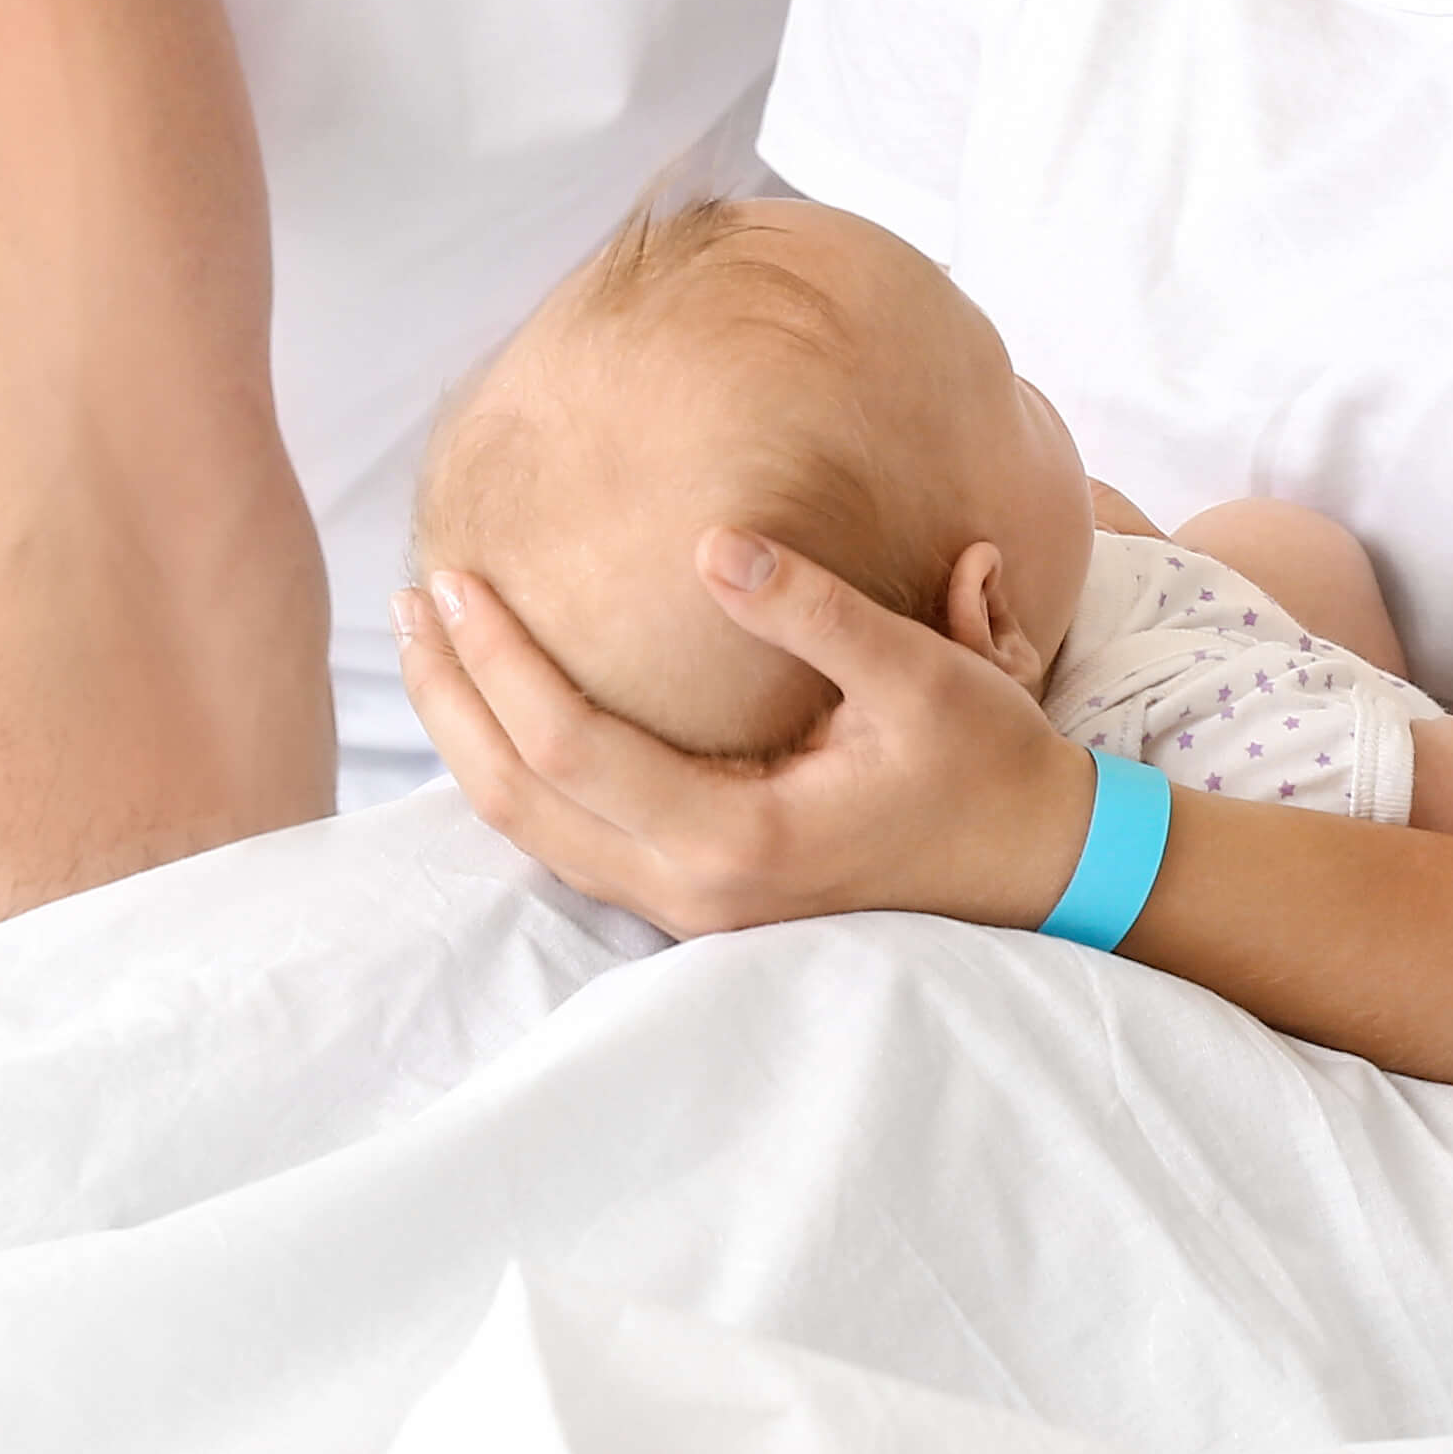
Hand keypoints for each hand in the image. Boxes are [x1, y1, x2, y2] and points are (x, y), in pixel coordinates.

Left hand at [395, 530, 1100, 938]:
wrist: (1043, 871)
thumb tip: (710, 544)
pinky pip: (572, 841)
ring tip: (432, 647)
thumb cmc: (987, 767)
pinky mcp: (699, 898)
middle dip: (451, 701)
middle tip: (409, 602)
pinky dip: (518, 772)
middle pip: (518, 801)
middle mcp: (693, 891)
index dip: (499, 661)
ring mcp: (690, 909)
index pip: (569, 747)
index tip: (454, 578)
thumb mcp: (922, 673)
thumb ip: (813, 609)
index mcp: (736, 838)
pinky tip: (500, 711)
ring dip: (472, 738)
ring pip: (533, 833)